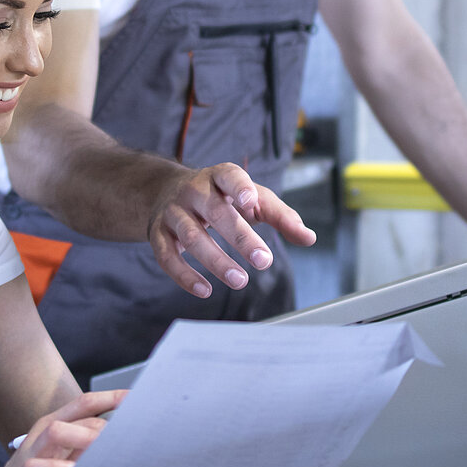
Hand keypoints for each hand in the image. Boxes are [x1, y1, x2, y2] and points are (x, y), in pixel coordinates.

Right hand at [0, 389, 125, 466]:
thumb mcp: (65, 462)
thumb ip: (88, 449)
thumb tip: (124, 441)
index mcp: (57, 425)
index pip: (86, 403)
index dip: (112, 398)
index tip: (137, 400)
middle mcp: (43, 433)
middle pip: (80, 417)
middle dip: (106, 427)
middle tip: (130, 441)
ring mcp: (30, 452)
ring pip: (57, 430)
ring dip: (84, 437)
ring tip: (105, 451)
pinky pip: (38, 466)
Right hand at [147, 163, 317, 297]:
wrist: (167, 192)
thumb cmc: (220, 197)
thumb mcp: (251, 198)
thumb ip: (280, 215)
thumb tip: (308, 237)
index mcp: (219, 176)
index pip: (229, 176)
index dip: (239, 187)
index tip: (250, 202)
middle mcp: (194, 190)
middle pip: (215, 212)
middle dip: (240, 238)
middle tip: (263, 261)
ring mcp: (174, 212)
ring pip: (192, 236)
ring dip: (216, 261)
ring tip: (240, 280)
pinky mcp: (158, 233)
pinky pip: (167, 256)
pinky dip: (185, 276)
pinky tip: (205, 290)